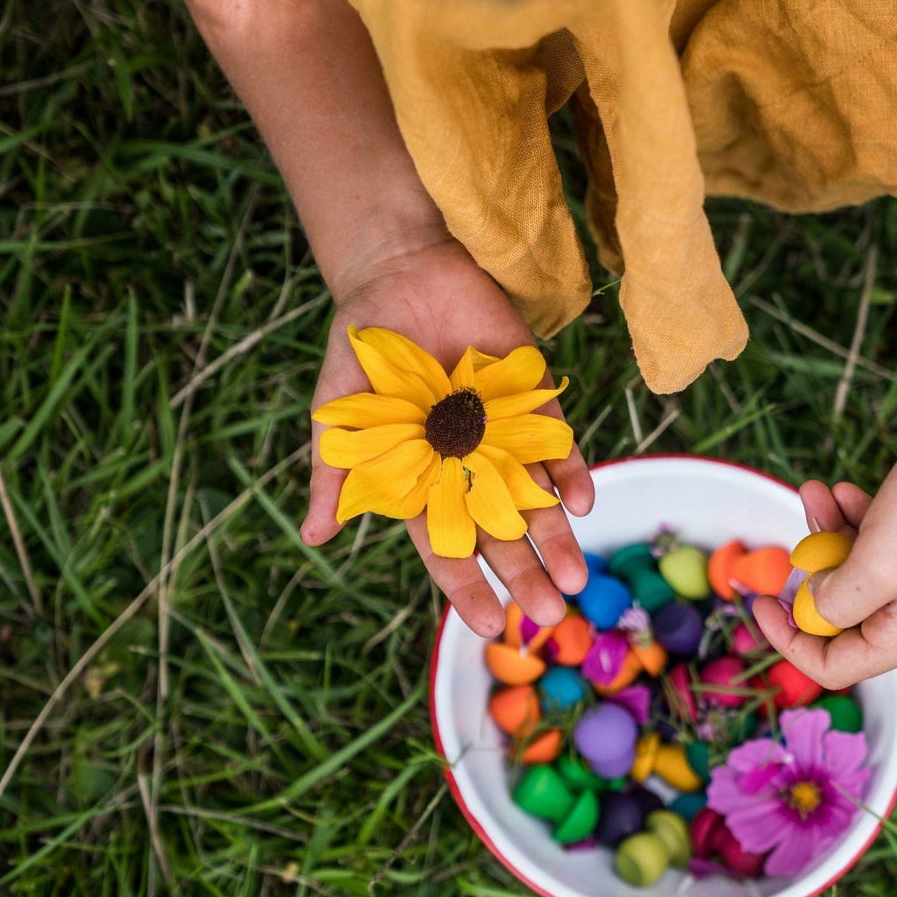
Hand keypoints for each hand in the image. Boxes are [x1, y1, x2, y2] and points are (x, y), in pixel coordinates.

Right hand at [301, 235, 593, 636]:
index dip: (467, 585)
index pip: (446, 544)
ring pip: (536, 497)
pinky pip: (557, 441)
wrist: (402, 272)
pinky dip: (570, 470)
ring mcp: (503, 433)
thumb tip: (314, 538)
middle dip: (524, 572)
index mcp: (422, 481)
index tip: (490, 624)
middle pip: (500, 531)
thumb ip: (336, 473)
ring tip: (576, 579)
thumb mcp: (340, 414)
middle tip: (548, 612)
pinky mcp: (532, 396)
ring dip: (558, 536)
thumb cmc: (363, 351)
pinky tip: (582, 501)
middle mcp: (468, 466)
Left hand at [752, 429, 896, 687]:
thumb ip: (835, 601)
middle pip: (846, 616)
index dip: (789, 638)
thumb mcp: (874, 564)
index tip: (759, 600)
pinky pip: (881, 547)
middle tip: (795, 532)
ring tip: (815, 493)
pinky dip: (856, 521)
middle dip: (813, 571)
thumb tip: (814, 607)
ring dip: (829, 535)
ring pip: (859, 572)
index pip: (836, 665)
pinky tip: (846, 490)